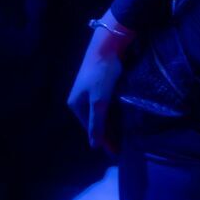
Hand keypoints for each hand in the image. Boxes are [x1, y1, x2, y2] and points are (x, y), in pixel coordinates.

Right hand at [67, 11, 134, 154]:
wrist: (107, 45)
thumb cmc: (102, 74)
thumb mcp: (99, 101)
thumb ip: (96, 123)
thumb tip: (93, 146)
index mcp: (75, 105)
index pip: (90, 128)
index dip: (103, 141)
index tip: (115, 153)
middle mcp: (80, 99)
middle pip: (95, 121)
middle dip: (107, 134)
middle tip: (122, 147)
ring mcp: (89, 91)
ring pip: (101, 112)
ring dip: (111, 123)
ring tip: (124, 135)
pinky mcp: (100, 83)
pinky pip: (106, 103)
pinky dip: (113, 112)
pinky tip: (122, 117)